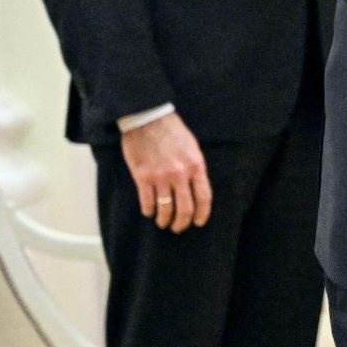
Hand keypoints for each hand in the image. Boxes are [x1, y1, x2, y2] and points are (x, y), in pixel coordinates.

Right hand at [120, 112, 211, 233]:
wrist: (148, 118)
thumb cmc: (171, 130)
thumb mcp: (192, 147)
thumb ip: (195, 167)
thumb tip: (196, 189)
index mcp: (196, 165)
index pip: (204, 198)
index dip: (202, 214)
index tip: (198, 222)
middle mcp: (180, 174)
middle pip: (185, 209)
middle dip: (182, 223)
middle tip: (178, 227)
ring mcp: (161, 176)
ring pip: (165, 209)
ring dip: (164, 220)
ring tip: (162, 222)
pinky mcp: (143, 177)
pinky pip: (147, 202)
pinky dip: (148, 211)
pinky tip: (149, 211)